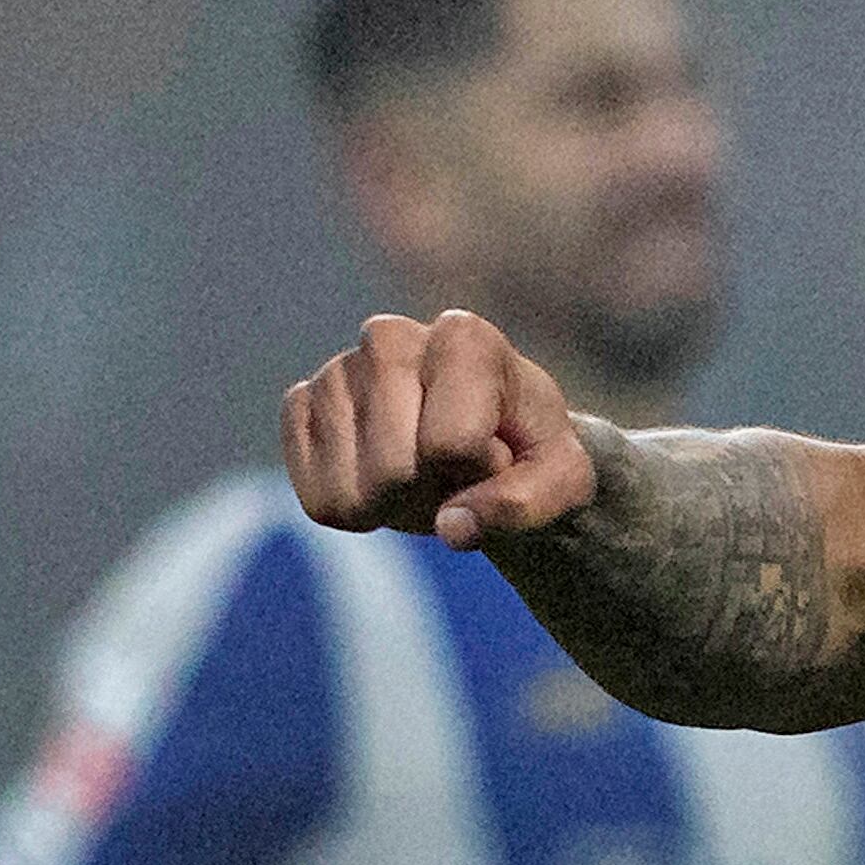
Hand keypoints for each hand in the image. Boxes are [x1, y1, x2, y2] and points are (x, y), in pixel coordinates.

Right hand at [283, 311, 600, 546]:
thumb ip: (527, 504)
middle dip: (434, 490)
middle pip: (396, 471)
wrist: (490, 437)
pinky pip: (319, 499)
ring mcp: (337, 370)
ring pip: (355, 494)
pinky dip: (358, 510)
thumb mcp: (564, 480)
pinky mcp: (300, 404)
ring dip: (397, 505)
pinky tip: (383, 471)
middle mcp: (390, 338)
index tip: (496, 450)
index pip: (451, 443)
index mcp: (464, 336)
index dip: (480, 470)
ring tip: (425, 468)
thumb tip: (453, 528)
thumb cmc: (530, 449)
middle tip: (457, 468)